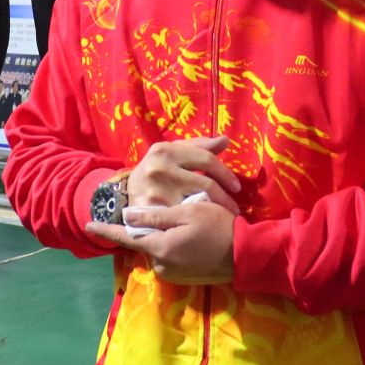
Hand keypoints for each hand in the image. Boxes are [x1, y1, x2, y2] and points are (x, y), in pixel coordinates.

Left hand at [85, 198, 235, 284]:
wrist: (245, 256)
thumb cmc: (218, 227)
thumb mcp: (188, 213)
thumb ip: (156, 218)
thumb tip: (128, 217)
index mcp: (159, 247)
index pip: (125, 238)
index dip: (106, 230)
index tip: (87, 225)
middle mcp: (161, 265)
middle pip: (145, 243)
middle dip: (151, 230)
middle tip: (168, 215)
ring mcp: (172, 274)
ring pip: (159, 250)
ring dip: (165, 238)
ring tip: (187, 226)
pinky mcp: (183, 278)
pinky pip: (171, 259)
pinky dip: (175, 247)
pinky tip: (192, 239)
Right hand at [126, 135, 242, 213]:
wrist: (128, 192)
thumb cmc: (157, 170)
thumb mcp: (173, 153)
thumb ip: (199, 146)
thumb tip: (225, 140)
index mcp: (166, 150)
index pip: (206, 160)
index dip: (225, 174)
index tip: (236, 187)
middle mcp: (160, 168)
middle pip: (205, 184)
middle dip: (224, 198)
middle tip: (234, 208)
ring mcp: (155, 190)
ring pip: (196, 203)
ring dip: (213, 211)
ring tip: (222, 217)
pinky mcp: (152, 211)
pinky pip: (183, 217)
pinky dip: (196, 221)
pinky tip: (204, 224)